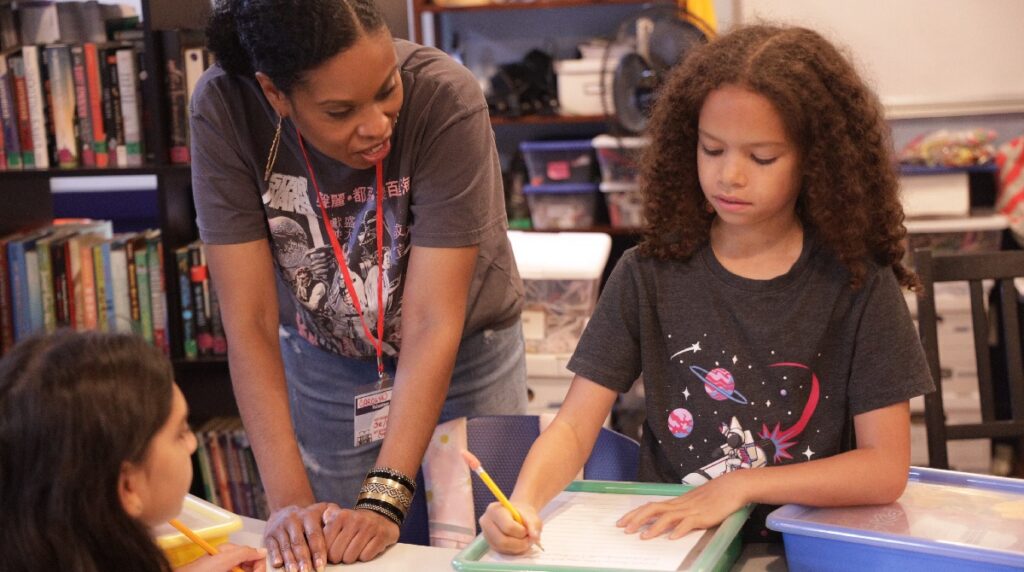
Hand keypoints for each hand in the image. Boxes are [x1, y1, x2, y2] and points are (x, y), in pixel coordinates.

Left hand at [175, 543, 266, 571]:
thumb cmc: (200, 570)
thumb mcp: (224, 558)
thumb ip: (245, 552)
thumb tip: (263, 551)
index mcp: (232, 552)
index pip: (256, 556)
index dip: (259, 566)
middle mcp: (230, 561)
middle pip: (252, 567)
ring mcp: (227, 569)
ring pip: (244, 571)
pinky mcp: (224, 571)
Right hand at [263, 502, 332, 571]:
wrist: (283, 510)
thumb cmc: (307, 518)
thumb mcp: (319, 512)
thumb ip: (331, 517)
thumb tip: (343, 527)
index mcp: (308, 516)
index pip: (314, 535)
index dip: (317, 552)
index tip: (321, 566)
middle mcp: (293, 520)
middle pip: (299, 543)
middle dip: (304, 559)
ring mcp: (280, 527)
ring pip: (286, 546)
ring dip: (290, 561)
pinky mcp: (269, 535)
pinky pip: (272, 547)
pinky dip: (274, 556)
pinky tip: (278, 564)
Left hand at [321, 505, 399, 563]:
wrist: (382, 515)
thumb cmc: (355, 523)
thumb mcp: (338, 517)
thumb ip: (323, 524)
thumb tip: (311, 539)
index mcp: (341, 516)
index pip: (326, 545)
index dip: (328, 553)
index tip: (332, 551)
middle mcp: (355, 520)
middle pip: (337, 554)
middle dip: (339, 557)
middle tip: (343, 553)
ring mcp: (369, 527)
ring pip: (350, 557)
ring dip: (351, 558)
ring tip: (354, 551)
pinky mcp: (381, 535)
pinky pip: (366, 556)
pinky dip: (364, 557)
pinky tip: (365, 549)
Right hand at [478, 500, 542, 554]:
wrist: (515, 514)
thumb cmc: (521, 514)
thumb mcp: (530, 515)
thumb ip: (533, 524)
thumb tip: (534, 537)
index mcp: (495, 510)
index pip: (508, 526)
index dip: (521, 532)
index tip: (527, 530)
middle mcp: (486, 522)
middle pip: (502, 541)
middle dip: (519, 543)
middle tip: (529, 540)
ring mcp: (486, 534)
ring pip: (502, 548)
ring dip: (517, 548)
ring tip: (525, 541)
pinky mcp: (490, 544)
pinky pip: (502, 551)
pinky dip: (514, 550)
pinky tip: (518, 543)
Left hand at [617, 472, 748, 539]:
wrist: (732, 486)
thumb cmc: (714, 495)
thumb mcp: (693, 503)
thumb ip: (682, 511)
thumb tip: (668, 522)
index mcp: (676, 502)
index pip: (650, 506)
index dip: (634, 514)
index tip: (622, 521)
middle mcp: (680, 505)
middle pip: (653, 509)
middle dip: (636, 519)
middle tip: (624, 529)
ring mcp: (691, 510)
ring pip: (668, 516)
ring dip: (654, 527)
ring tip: (643, 537)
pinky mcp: (703, 516)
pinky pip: (689, 523)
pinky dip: (679, 530)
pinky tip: (672, 537)